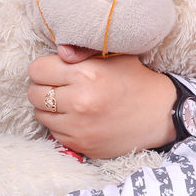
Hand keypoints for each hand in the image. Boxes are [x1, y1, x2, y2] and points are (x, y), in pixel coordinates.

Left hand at [28, 49, 177, 158]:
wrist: (161, 115)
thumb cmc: (134, 80)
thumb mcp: (113, 56)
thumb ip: (82, 50)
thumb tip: (58, 51)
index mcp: (86, 74)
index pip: (37, 69)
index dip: (45, 68)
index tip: (55, 70)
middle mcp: (80, 101)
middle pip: (34, 92)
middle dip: (43, 87)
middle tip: (59, 86)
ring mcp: (79, 127)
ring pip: (40, 114)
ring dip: (49, 107)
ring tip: (68, 102)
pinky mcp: (81, 145)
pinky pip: (53, 132)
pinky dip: (60, 124)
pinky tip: (76, 118)